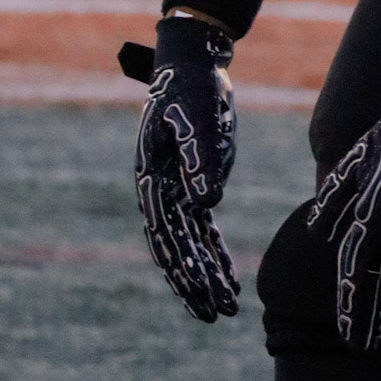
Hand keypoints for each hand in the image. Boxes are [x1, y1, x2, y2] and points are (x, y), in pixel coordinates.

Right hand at [131, 16, 240, 322]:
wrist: (195, 64)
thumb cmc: (191, 86)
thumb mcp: (195, 117)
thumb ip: (199, 158)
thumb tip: (206, 204)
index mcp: (152, 177)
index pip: (164, 233)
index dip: (180, 266)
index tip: (197, 292)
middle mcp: (161, 190)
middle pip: (176, 247)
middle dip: (194, 283)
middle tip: (214, 316)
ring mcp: (179, 189)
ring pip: (192, 243)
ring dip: (207, 274)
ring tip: (226, 308)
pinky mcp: (198, 184)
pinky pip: (205, 228)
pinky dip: (217, 252)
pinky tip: (228, 277)